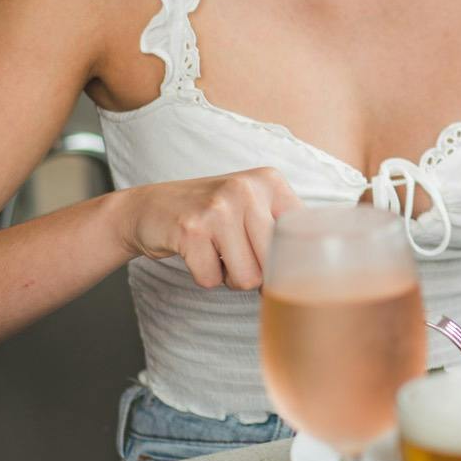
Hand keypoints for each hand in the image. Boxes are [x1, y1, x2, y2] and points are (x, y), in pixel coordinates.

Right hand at [115, 168, 299, 289]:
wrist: (149, 208)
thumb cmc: (211, 214)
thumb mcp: (252, 204)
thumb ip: (283, 226)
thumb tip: (312, 270)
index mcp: (270, 180)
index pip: (300, 237)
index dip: (288, 260)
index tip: (274, 261)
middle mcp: (246, 188)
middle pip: (274, 263)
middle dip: (256, 271)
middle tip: (236, 254)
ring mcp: (218, 207)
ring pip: (246, 278)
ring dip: (229, 275)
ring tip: (216, 251)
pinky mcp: (191, 230)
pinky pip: (212, 280)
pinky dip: (204, 275)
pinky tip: (196, 253)